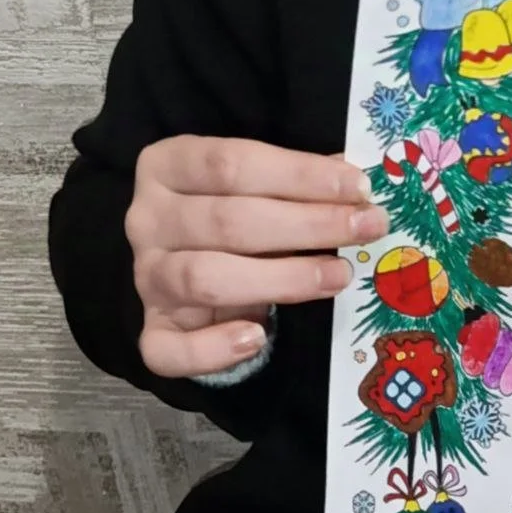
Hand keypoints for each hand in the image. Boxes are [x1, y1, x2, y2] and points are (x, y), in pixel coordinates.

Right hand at [127, 135, 386, 379]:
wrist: (189, 268)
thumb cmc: (231, 211)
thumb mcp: (257, 184)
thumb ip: (294, 181)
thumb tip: (354, 188)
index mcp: (167, 165)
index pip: (232, 163)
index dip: (299, 174)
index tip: (358, 187)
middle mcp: (147, 219)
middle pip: (228, 220)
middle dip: (308, 224)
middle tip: (366, 228)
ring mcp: (145, 277)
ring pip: (206, 278)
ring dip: (282, 278)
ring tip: (338, 276)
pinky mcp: (151, 331)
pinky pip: (170, 349)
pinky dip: (214, 348)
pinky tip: (259, 336)